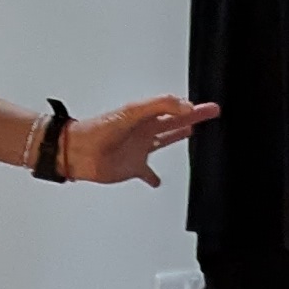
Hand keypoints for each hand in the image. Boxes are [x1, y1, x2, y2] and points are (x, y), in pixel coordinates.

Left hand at [61, 93, 213, 182]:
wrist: (77, 151)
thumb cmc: (98, 130)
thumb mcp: (132, 112)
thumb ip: (161, 106)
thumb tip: (186, 108)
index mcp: (147, 117)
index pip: (177, 109)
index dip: (194, 109)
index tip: (210, 108)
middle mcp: (145, 131)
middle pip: (174, 122)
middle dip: (192, 117)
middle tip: (208, 113)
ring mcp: (139, 149)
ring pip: (164, 142)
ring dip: (176, 137)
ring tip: (189, 133)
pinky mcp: (132, 167)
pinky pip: (146, 173)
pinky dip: (153, 178)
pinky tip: (158, 182)